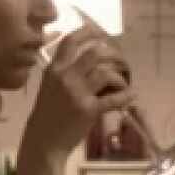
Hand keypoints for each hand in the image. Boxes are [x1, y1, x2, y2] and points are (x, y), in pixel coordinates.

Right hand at [22, 9, 134, 160]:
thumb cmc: (46, 115)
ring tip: (122, 84)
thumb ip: (64, 73)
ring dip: (119, 77)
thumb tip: (91, 63)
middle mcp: (65, 77)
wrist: (43, 142)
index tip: (99, 32)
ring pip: (105, 73)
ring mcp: (77, 93)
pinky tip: (132, 95)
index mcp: (54, 70)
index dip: (87, 32)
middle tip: (121, 62)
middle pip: (94, 53)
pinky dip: (126, 96)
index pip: (70, 42)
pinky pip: (112, 99)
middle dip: (113, 55)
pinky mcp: (88, 110)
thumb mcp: (49, 87)